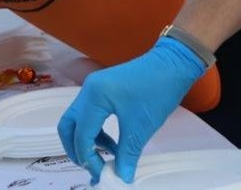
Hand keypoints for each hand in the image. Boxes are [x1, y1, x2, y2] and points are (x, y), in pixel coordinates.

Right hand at [57, 37, 206, 183]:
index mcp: (94, 97)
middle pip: (68, 125)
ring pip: (77, 120)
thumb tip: (122, 176)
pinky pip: (89, 114)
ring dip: (87, 140)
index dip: (88, 157)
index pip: (81, 134)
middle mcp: (87, 91)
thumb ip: (127, 153)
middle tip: (91, 167)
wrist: (173, 64)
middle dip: (76, 148)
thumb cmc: (158, 91)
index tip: (102, 173)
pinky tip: (113, 143)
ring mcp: (93, 88)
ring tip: (106, 157)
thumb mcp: (142, 126)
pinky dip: (96, 131)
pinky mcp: (101, 90)